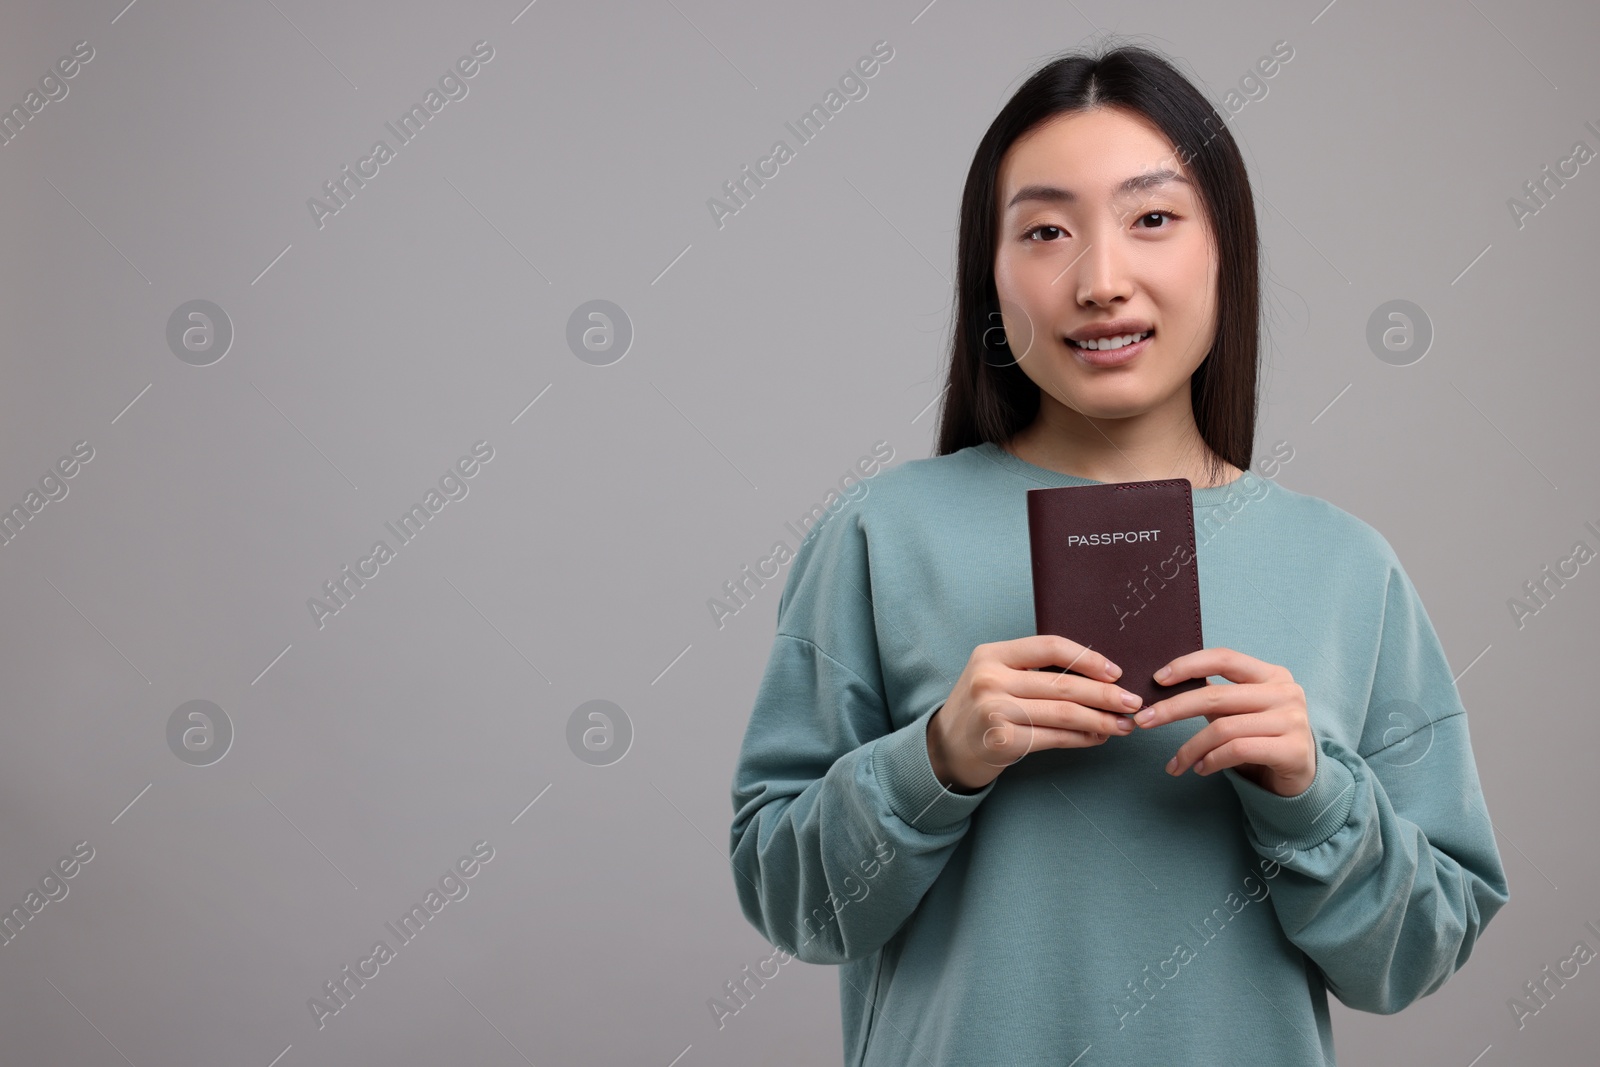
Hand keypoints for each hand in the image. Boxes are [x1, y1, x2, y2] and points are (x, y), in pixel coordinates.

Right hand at [927, 635, 1143, 793]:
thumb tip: (1096, 676)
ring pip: (1063, 713)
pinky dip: (1082, 738)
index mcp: (992, 654)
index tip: (1115, 672)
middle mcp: (990, 679)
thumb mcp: (995, 674)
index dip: (1087, 658)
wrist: (946, 746)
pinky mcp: (1002, 741)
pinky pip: (1054, 738)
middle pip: (1062, 684)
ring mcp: (995, 711)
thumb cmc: (981, 707)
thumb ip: (1033, 669)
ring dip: (1100, 720)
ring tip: (1124, 724)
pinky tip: (1098, 738)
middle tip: (1132, 702)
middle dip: (1104, 694)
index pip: (1050, 647)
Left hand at [1132, 647, 1316, 797]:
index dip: (1188, 665)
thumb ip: (1215, 696)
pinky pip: (1237, 751)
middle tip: (1143, 721)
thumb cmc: (1262, 737)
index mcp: (1271, 674)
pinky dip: (1210, 761)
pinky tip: (1200, 768)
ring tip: (1176, 763)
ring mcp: (1292, 721)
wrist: (1302, 776)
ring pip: (1223, 728)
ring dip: (1190, 748)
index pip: (1224, 658)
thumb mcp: (1241, 711)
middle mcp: (1285, 692)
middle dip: (1172, 709)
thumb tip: (1164, 686)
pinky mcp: (1293, 750)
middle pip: (1215, 695)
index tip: (1157, 679)